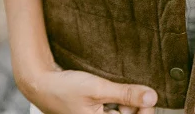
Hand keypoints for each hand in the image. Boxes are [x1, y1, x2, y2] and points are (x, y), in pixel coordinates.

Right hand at [23, 62, 158, 113]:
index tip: (146, 96)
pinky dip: (116, 101)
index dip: (144, 110)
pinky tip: (110, 92)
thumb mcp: (98, 89)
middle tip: (131, 89)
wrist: (42, 84)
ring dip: (125, 102)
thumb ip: (125, 94)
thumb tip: (152, 97)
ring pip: (121, 113)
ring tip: (115, 90)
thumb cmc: (66, 89)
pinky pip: (112, 111)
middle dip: (134, 105)